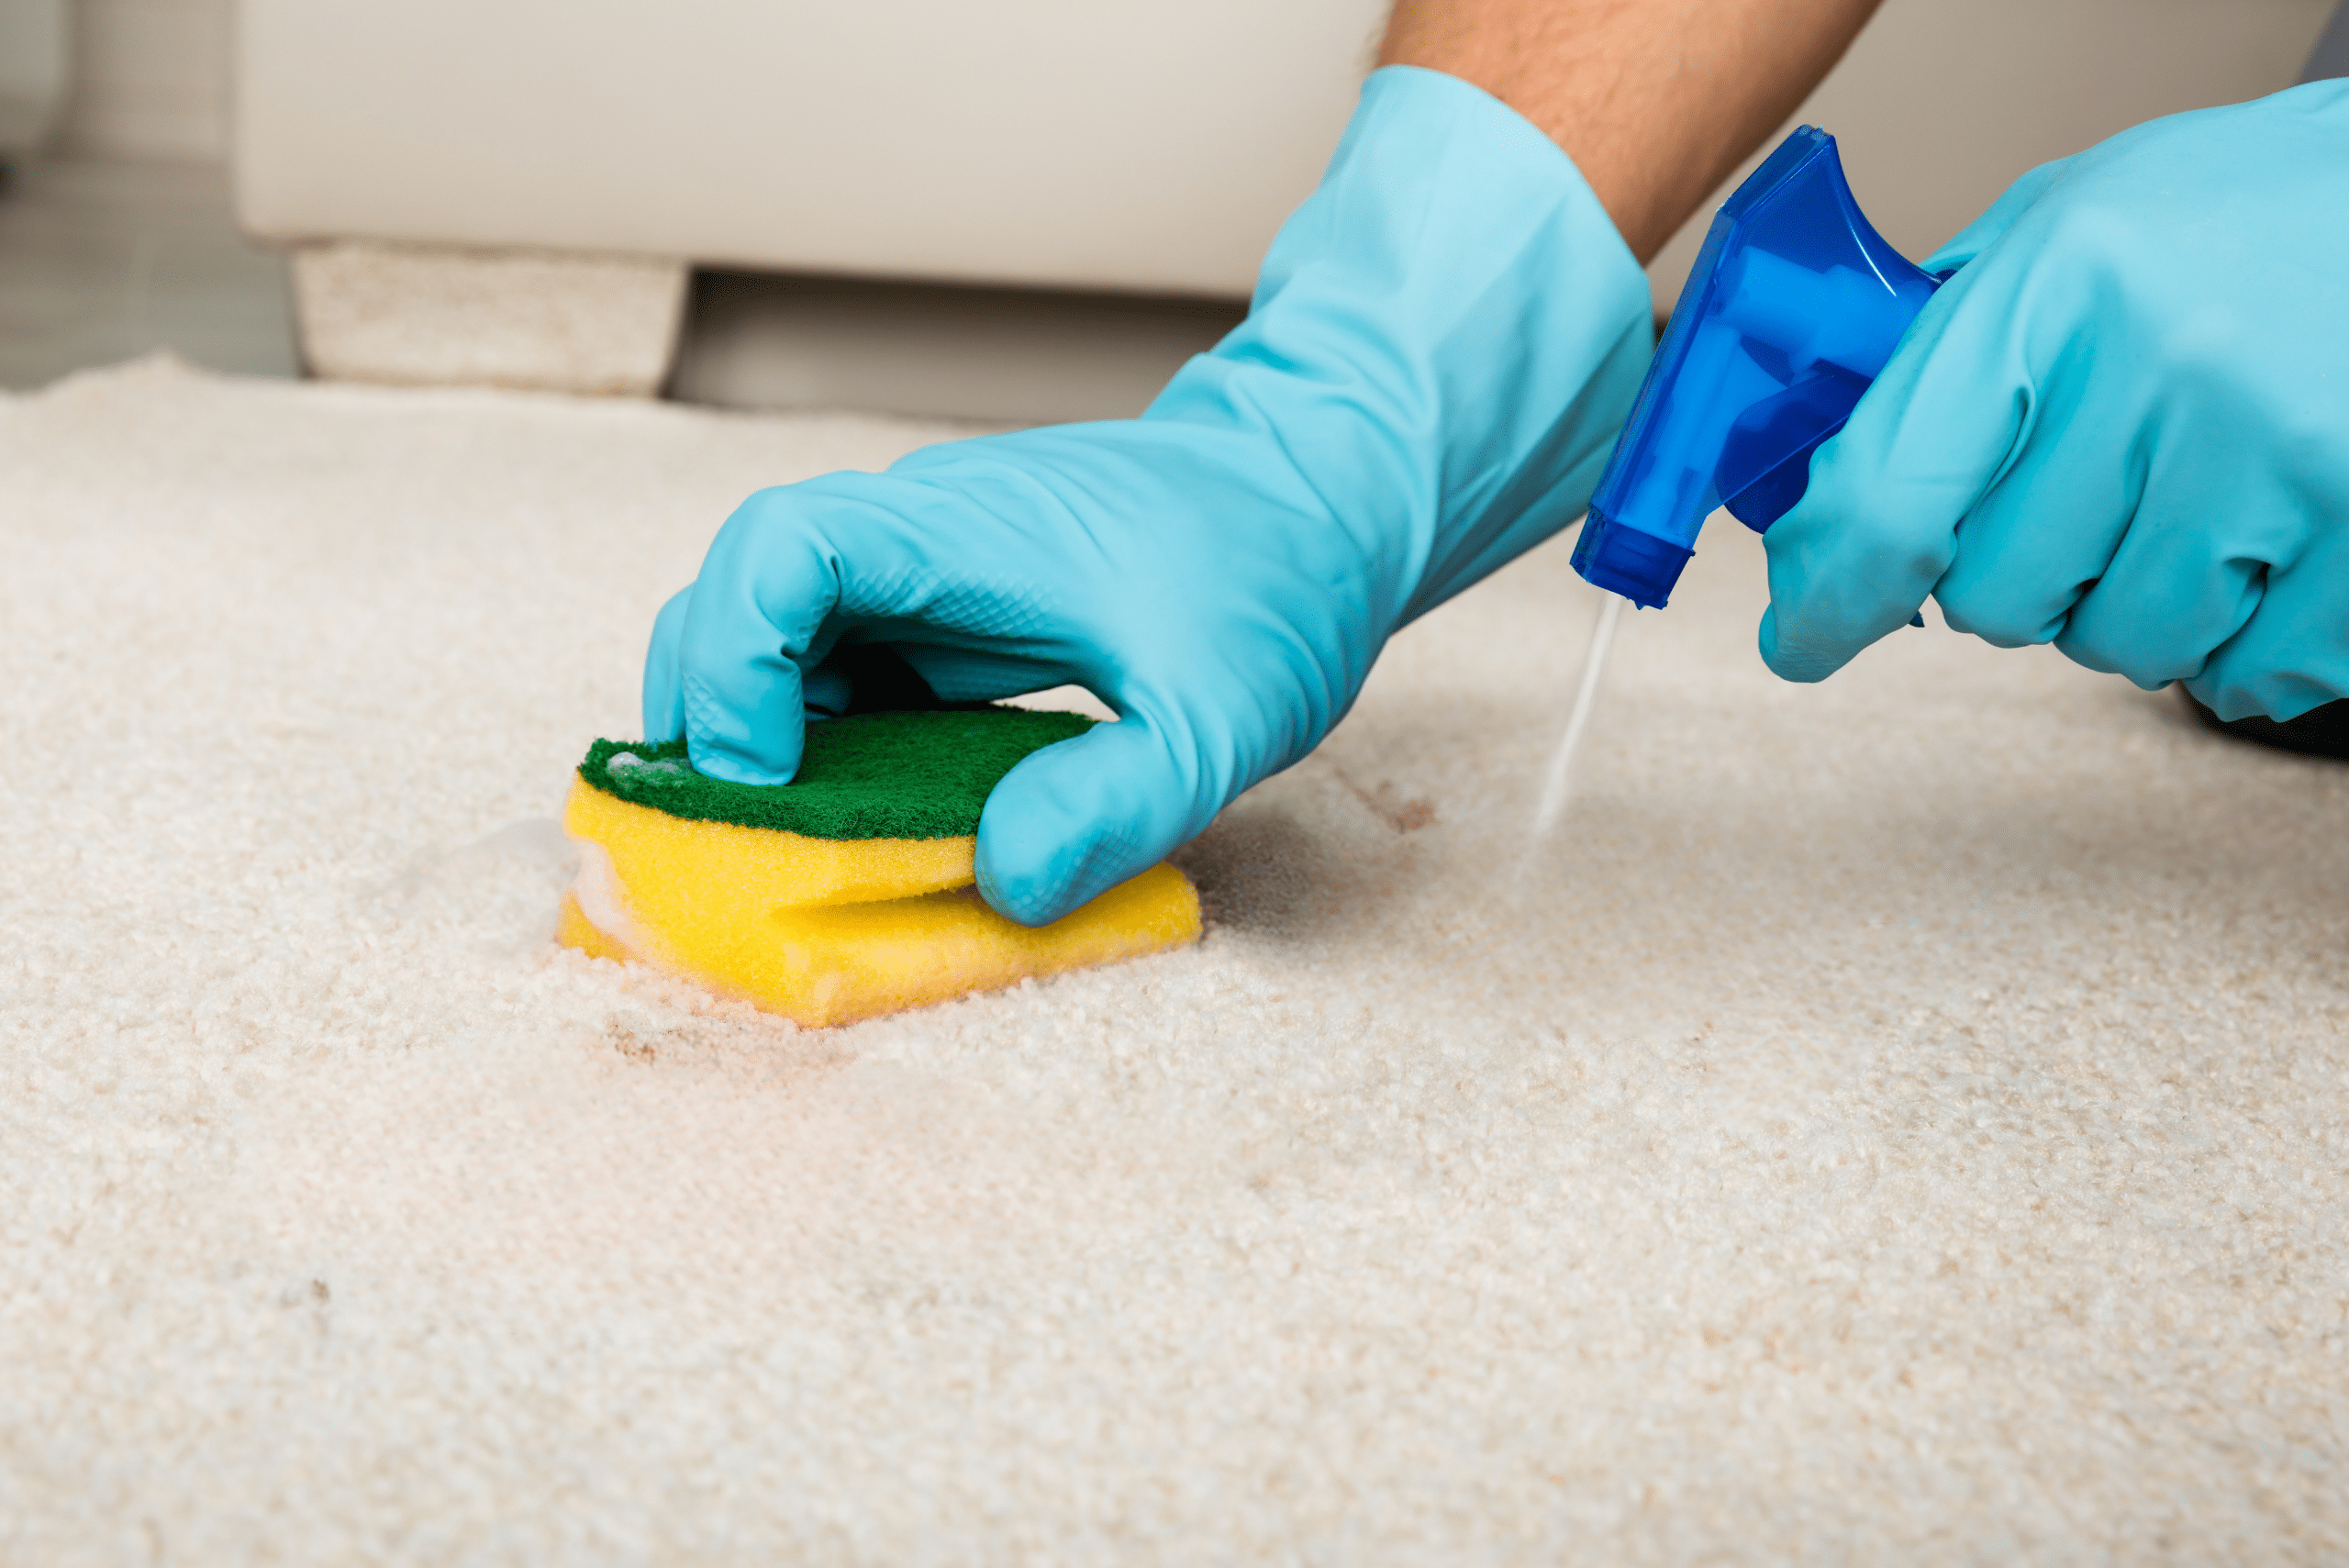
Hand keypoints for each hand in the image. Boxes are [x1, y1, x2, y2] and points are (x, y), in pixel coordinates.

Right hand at [644, 67, 1650, 924]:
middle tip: (731, 834)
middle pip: (737, 587)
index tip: (766, 778)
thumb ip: (1117, 800)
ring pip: (776, 629)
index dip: (735, 659)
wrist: (1322, 493)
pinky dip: (819, 741)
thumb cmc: (1276, 580)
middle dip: (706, 707)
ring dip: (754, 731)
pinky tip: (851, 821)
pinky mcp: (946, 612)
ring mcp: (926, 571)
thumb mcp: (1224, 717)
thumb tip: (1002, 883)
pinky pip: (842, 665)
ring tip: (777, 845)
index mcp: (964, 532)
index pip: (781, 550)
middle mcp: (919, 536)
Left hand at [1758, 82, 2348, 720]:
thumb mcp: (2075, 227)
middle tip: (2096, 488)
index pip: (1889, 502)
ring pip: (2121, 645)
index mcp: (2062, 284)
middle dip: (2023, 571)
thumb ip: (1950, 345)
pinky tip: (2270, 536)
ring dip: (2137, 601)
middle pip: (1997, 598)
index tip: (1802, 637)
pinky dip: (2246, 636)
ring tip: (2199, 493)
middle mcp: (2166, 368)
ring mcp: (2279, 457)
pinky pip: (2247, 673)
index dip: (1828, 596)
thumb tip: (1829, 492)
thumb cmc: (2248, 216)